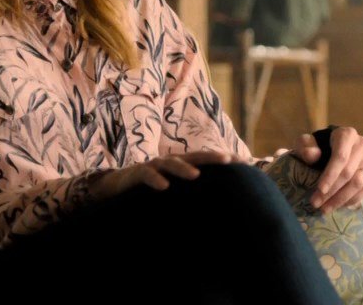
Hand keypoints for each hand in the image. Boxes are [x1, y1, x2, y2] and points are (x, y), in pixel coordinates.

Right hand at [87, 151, 247, 201]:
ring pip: (171, 163)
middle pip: (194, 156)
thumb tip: (220, 206)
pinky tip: (164, 187)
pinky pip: (146, 175)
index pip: (206, 160)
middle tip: (228, 160)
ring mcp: (154, 166)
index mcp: (182, 165)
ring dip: (184, 168)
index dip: (223, 159)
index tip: (245, 163)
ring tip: (196, 176)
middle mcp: (170, 161)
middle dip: (211, 157)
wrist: (118, 186)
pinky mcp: (137, 174)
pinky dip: (155, 179)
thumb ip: (193, 192)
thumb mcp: (176, 189)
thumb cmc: (151, 189)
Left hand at [290, 126, 362, 213]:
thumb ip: (306, 146)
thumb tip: (312, 155)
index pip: (340, 157)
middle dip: (332, 191)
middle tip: (316, 203)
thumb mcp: (306, 142)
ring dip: (341, 199)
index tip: (320, 189)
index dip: (331, 174)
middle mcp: (361, 145)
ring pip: (359, 183)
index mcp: (346, 135)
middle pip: (349, 172)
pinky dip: (352, 199)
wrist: (330, 146)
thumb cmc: (317, 145)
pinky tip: (339, 205)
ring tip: (325, 208)